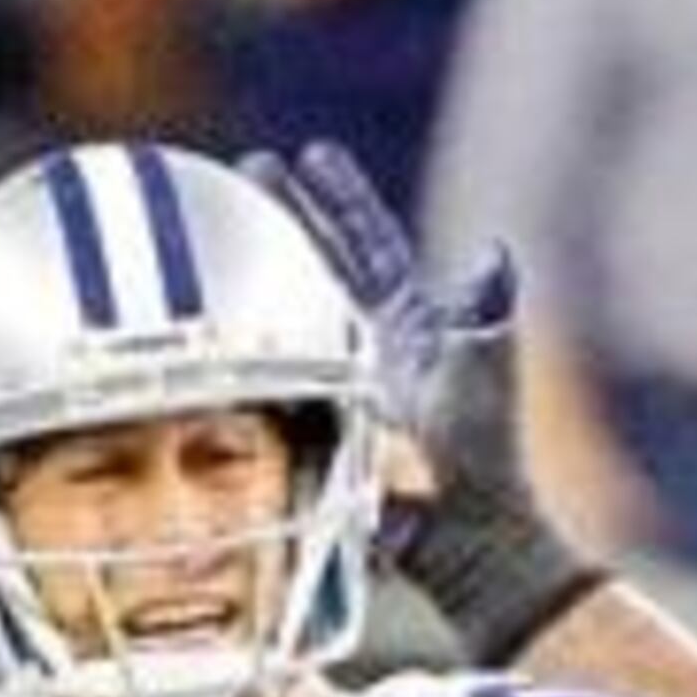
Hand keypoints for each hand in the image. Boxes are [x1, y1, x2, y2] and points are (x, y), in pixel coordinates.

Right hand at [241, 137, 605, 662]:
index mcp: (411, 323)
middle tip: (248, 167)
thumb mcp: (481, 373)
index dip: (342, 200)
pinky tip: (200, 351)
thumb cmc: (480, 457)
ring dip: (255, 284)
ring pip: (291, 321)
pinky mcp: (319, 435)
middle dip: (289, 217)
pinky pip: (269, 391)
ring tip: (213, 249)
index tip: (312, 154)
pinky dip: (236, 370)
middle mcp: (375, 350)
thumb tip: (497, 251)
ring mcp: (344, 392)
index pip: (369, 246)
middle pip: (324, 268)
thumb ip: (483, 314)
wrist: (463, 541)